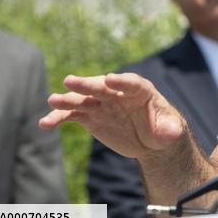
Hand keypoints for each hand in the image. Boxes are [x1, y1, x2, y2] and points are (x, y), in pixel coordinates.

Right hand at [39, 73, 186, 160]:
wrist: (149, 139)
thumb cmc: (163, 129)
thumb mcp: (170, 130)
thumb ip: (170, 129)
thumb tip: (172, 131)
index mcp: (141, 91)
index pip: (131, 82)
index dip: (121, 81)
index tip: (109, 78)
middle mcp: (117, 93)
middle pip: (101, 86)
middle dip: (87, 84)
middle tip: (70, 81)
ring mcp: (102, 103)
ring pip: (83, 99)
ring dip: (67, 99)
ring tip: (52, 100)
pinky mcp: (90, 116)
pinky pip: (72, 115)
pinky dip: (59, 118)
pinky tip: (45, 123)